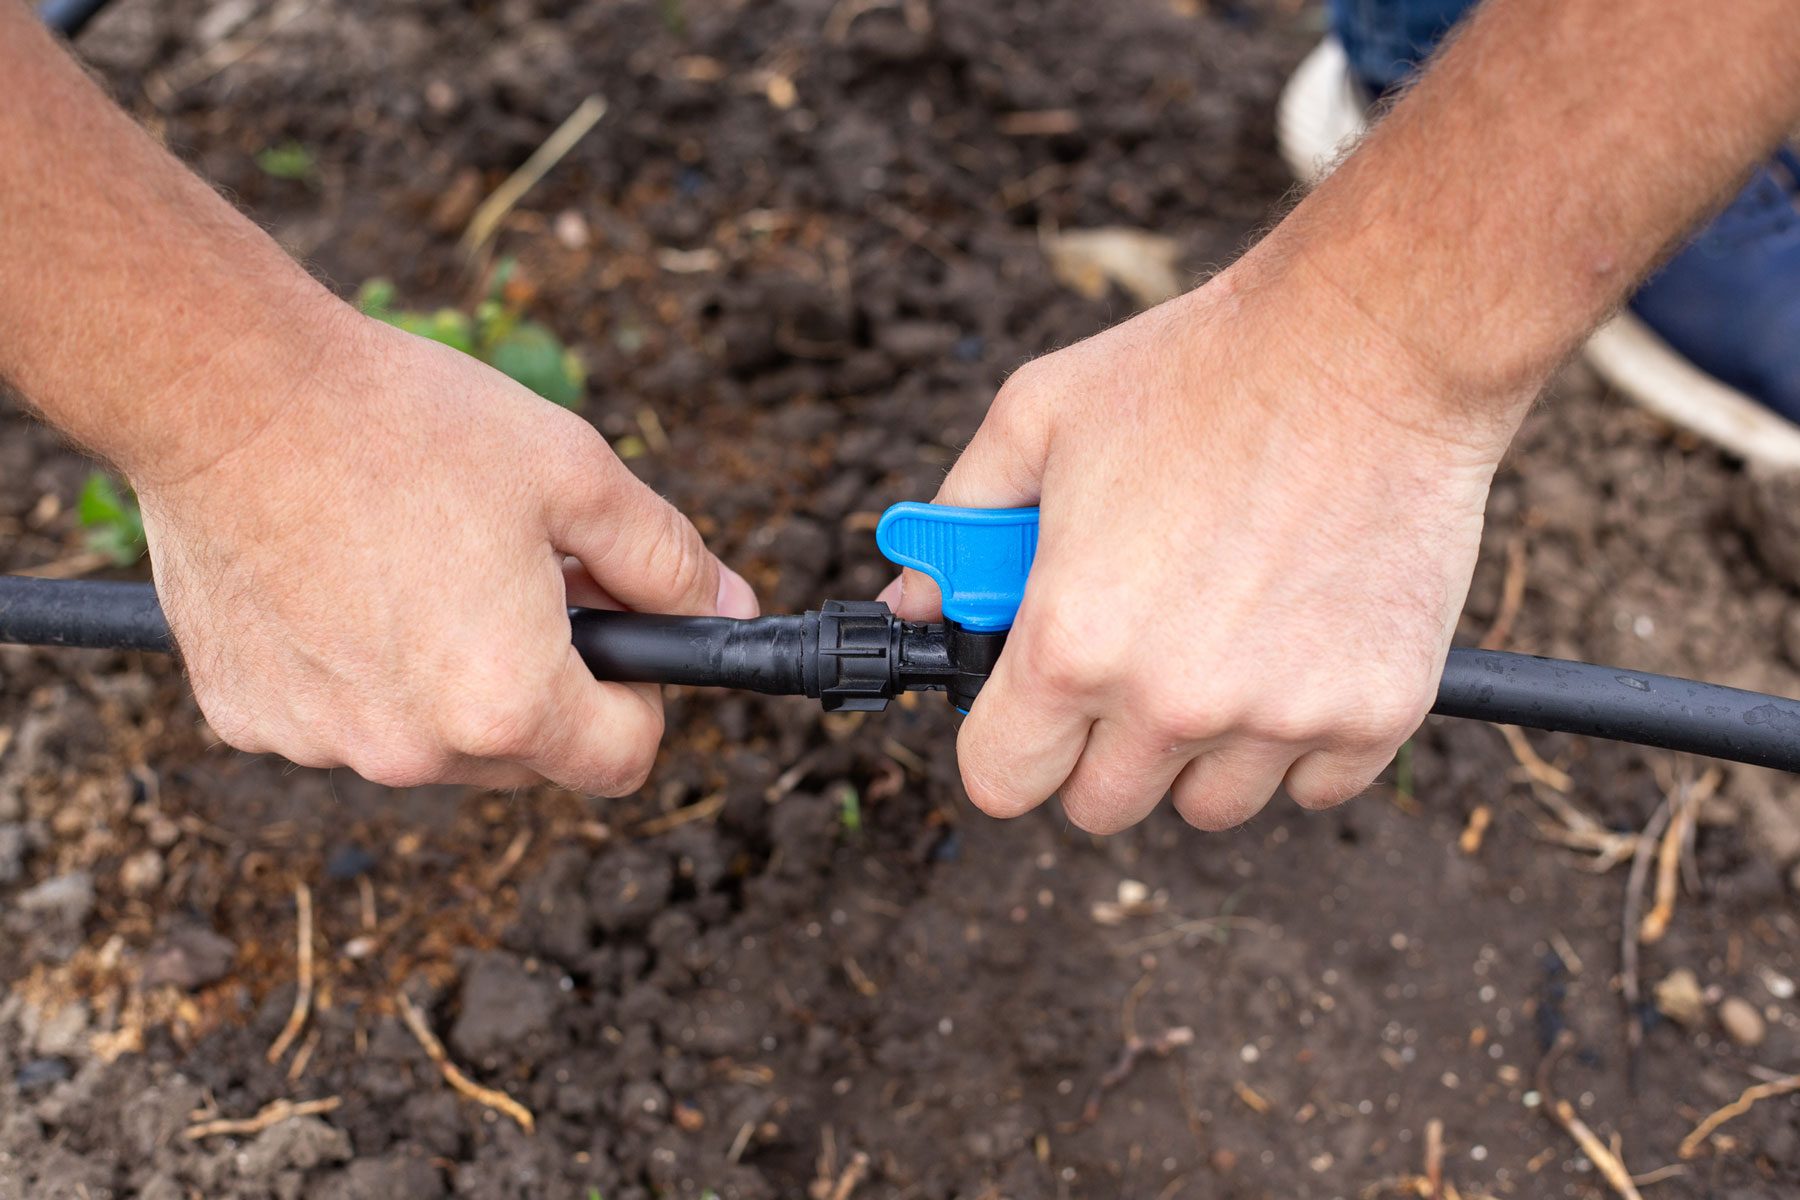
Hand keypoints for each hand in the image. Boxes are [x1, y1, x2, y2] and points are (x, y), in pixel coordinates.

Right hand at [135, 309, 756, 793]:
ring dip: (448, 679)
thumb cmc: (404, 424)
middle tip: (520, 577)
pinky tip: (339, 578)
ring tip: (422, 565)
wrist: (222, 390)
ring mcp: (319, 742)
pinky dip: (358, 669)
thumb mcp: (576, 475)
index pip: (622, 760)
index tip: (618, 636)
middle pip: (527, 756)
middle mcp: (412, 750)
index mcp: (508, 704)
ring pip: (431, 739)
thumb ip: (667, 560)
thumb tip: (728, 607)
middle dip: (545, 682)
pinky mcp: (247, 717)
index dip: (640, 699)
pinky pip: (340, 715)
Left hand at [886, 255, 1526, 832]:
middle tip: (1129, 656)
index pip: (1002, 782)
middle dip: (1099, 743)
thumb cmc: (1198, 369)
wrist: (1374, 341)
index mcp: (1071, 643)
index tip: (1028, 713)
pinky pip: (1314, 786)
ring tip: (1220, 637)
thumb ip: (959, 522)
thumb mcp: (1036, 417)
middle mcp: (1171, 701)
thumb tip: (914, 602)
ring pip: (1210, 804)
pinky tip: (1296, 646)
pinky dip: (1299, 738)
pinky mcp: (1376, 712)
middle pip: (1102, 805)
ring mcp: (1280, 716)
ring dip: (1201, 747)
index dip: (1007, 744)